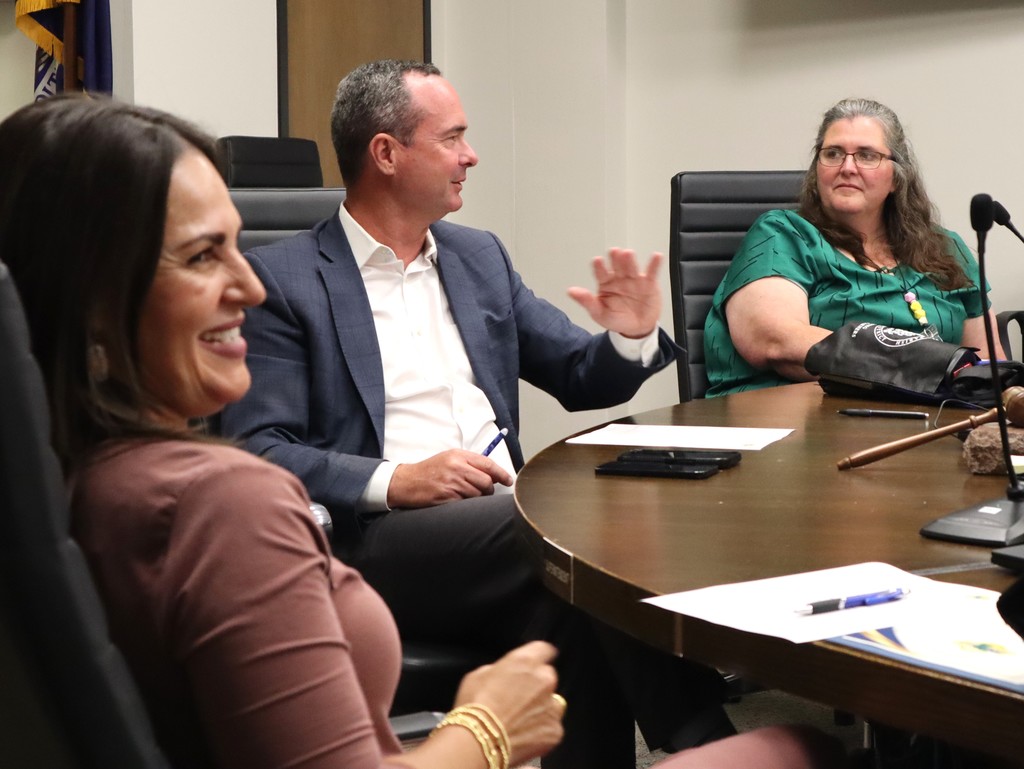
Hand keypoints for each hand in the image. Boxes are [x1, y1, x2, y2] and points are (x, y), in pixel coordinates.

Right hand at [387, 450, 513, 508]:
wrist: (406, 482)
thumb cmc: (429, 471)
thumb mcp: (449, 459)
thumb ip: (469, 463)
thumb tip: (492, 474)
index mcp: (458, 456)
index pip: (488, 464)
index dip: (502, 474)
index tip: (509, 480)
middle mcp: (456, 468)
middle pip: (486, 482)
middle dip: (488, 489)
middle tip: (483, 492)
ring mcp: (451, 483)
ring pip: (477, 495)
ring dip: (476, 499)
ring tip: (464, 495)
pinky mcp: (446, 497)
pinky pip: (466, 504)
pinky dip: (465, 505)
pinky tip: (457, 501)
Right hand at [453, 642, 563, 765]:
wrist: (478, 742)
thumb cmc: (474, 707)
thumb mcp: (478, 675)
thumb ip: (499, 670)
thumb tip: (504, 675)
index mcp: (526, 661)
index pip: (544, 649)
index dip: (539, 656)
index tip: (537, 662)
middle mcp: (544, 680)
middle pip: (547, 677)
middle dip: (536, 686)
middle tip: (517, 699)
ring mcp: (552, 706)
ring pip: (552, 703)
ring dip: (541, 708)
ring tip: (520, 721)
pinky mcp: (555, 730)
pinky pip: (552, 727)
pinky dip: (541, 731)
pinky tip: (523, 735)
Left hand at [566, 247, 662, 337]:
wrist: (636, 329)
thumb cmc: (616, 319)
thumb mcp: (599, 313)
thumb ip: (587, 301)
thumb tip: (571, 291)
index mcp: (606, 284)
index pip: (601, 273)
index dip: (599, 267)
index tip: (597, 261)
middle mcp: (619, 278)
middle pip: (617, 266)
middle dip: (616, 259)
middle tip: (614, 252)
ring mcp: (634, 279)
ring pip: (632, 267)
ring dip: (630, 260)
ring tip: (628, 254)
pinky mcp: (649, 283)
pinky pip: (652, 272)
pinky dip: (654, 264)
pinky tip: (656, 256)